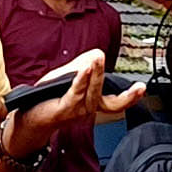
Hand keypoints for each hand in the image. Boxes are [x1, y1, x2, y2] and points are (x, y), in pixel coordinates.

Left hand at [15, 50, 143, 152]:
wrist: (28, 116)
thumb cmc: (48, 98)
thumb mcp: (68, 78)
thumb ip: (83, 66)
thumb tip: (98, 55)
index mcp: (93, 103)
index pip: (117, 102)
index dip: (131, 98)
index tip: (142, 90)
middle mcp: (88, 109)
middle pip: (112, 103)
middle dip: (127, 96)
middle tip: (139, 86)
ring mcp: (77, 111)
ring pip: (93, 93)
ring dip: (97, 75)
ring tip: (99, 59)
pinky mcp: (64, 110)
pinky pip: (75, 93)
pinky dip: (81, 80)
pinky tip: (84, 69)